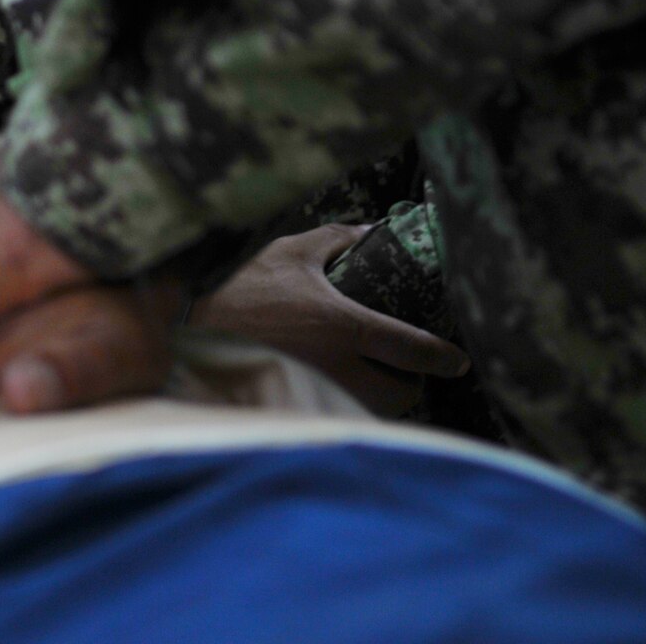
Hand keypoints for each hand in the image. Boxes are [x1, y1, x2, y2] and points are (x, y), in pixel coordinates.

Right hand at [191, 225, 469, 415]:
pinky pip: (339, 418)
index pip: (413, 350)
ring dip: (380, 401)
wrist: (187, 324)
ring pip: (372, 413)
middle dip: (410, 385)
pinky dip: (348, 411)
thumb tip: (370, 228)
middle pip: (401, 394)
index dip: (443, 358)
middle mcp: (339, 367)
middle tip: (405, 371)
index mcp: (345, 326)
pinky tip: (339, 396)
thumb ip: (333, 240)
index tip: (458, 360)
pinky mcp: (297, 408)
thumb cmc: (240, 286)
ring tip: (375, 385)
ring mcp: (318, 393)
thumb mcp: (288, 253)